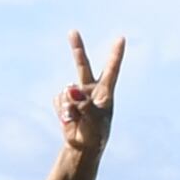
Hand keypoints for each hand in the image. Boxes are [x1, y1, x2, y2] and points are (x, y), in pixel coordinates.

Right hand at [55, 31, 124, 171]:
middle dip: (77, 48)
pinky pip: (58, 99)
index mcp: (105, 92)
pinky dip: (61, 109)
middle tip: (72, 32)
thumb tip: (70, 90)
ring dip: (68, 105)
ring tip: (75, 119)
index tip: (121, 38)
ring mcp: (76, 95)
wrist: (83, 147)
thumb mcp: (94, 120)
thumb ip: (83, 103)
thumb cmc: (96, 134)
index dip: (115, 54)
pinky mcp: (64, 102)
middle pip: (82, 65)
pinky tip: (67, 119)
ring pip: (67, 91)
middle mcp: (90, 90)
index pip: (111, 69)